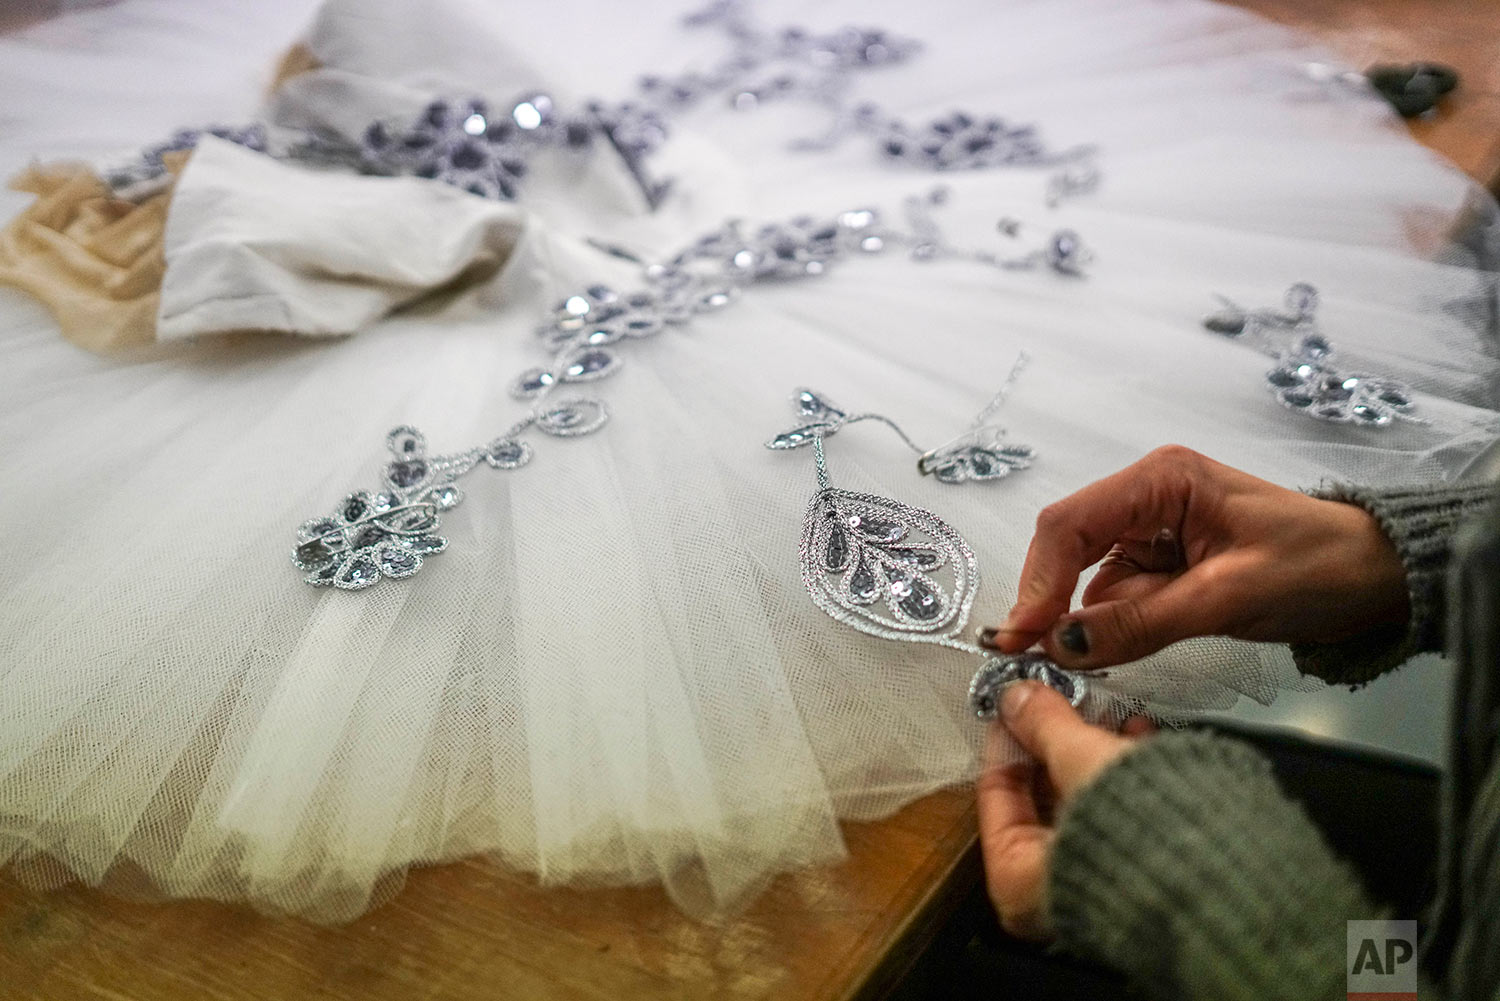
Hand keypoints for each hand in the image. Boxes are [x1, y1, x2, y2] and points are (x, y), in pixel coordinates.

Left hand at [977, 681, 1155, 938]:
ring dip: (1092, 752)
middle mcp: (1049, 897)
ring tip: (1108, 713)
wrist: (1232, 878)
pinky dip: (1122, 775)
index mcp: (1017, 883)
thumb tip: (1017, 699)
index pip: (995, 794)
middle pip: (1039, 798)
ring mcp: (1096, 887)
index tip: (1017, 701)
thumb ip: (1045, 725)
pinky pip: (1116, 814)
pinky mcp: (1138, 874)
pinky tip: (1140, 737)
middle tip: (1061, 699)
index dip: (1008, 737)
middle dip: (1055, 743)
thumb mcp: (1082, 761)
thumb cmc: (1147, 842)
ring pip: (1081, 802)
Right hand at [983, 445, 1409, 669]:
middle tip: (1032, 657)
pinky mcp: (1162, 568)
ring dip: (1084, 623)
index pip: (1071, 524)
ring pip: (1088, 582)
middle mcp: (1145, 499)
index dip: (1038, 580)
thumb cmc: (1319, 568)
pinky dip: (1111, 630)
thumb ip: (1140, 622)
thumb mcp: (1228, 597)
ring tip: (1081, 660)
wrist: (1379, 579)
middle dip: (1051, 602)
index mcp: (1160, 479)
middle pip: (1067, 549)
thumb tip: (1060, 646)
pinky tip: (1115, 650)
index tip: (1022, 636)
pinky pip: (1116, 601)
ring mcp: (1151, 533)